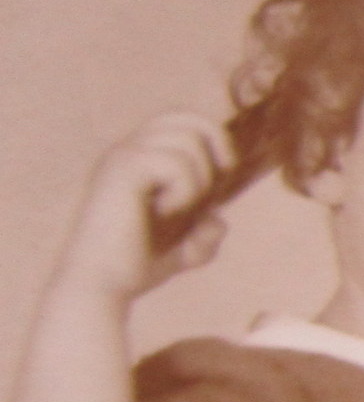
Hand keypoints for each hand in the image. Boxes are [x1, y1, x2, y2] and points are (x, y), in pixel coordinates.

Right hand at [63, 112, 230, 298]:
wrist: (101, 285)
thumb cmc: (134, 267)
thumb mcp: (180, 251)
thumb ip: (202, 236)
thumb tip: (217, 222)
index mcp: (136, 159)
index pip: (180, 120)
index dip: (212, 136)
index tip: (225, 173)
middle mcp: (126, 150)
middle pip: (186, 116)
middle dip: (217, 144)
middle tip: (216, 183)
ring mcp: (122, 156)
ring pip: (188, 138)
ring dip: (199, 177)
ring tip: (179, 207)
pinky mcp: (123, 170)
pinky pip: (175, 163)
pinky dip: (185, 190)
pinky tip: (164, 211)